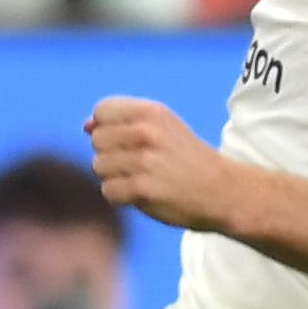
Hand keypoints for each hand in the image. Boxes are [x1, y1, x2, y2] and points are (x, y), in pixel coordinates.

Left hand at [86, 96, 237, 232]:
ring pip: (99, 167)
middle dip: (111, 154)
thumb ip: (124, 122)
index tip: (128, 141)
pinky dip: (121, 197)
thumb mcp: (163, 127)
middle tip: (139, 163)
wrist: (221, 190)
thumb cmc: (186, 158)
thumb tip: (86, 125)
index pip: (102, 111)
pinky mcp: (142, 189)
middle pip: (97, 140)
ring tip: (142, 178)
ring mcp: (144, 161)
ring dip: (115, 177)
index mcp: (152, 112)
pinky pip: (108, 191)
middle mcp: (146, 132)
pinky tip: (142, 194)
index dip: (107, 127)